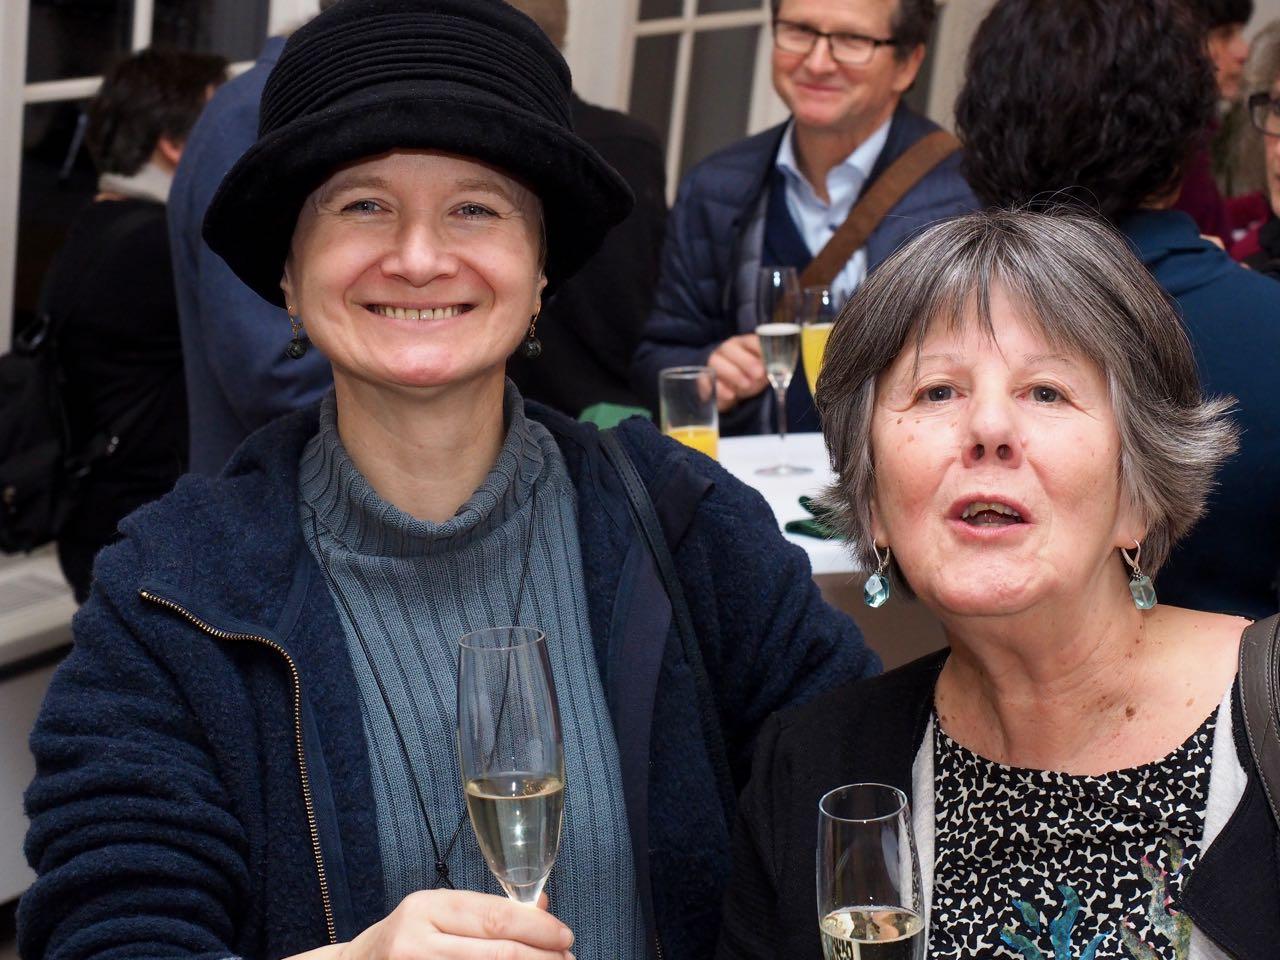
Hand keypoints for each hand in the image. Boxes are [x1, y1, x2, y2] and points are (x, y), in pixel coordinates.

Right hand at [334, 890, 574, 959]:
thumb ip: (486, 911)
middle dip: (541, 957)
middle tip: (566, 959)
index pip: (494, 917)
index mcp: (426, 907)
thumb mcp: (438, 913)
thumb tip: (543, 908)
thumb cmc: (406, 939)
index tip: (565, 936)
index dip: (537, 928)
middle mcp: (417, 941)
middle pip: (497, 953)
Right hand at [708, 334, 767, 411]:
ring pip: (717, 363)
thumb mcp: (761, 372)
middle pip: (732, 350)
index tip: (769, 359)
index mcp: (743, 344)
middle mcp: (726, 349)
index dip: (760, 348)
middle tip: (758, 375)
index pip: (751, 341)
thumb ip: (769, 369)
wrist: (726, 390)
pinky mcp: (704, 379)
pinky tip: (732, 395)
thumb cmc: (747, 376)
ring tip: (746, 386)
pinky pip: (709, 382)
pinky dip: (721, 389)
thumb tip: (780, 371)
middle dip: (747, 362)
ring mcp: (712, 363)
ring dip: (734, 375)